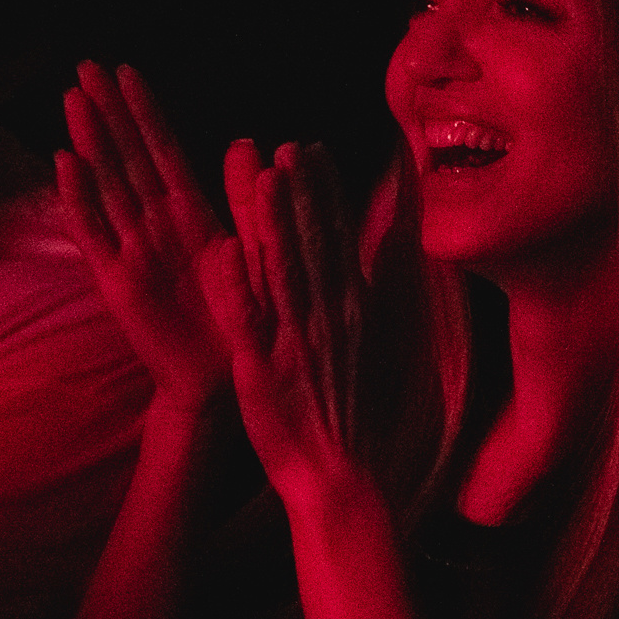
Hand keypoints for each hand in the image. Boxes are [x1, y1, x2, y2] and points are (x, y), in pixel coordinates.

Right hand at [57, 64, 238, 409]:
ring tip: (73, 99)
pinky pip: (94, 232)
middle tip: (84, 65)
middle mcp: (154, 225)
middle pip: (125, 157)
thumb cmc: (238, 319)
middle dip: (106, 112)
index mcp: (189, 215)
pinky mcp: (116, 280)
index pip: (162, 151)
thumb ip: (247, 202)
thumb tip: (247, 143)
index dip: (144, 112)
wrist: (220, 380)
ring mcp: (131, 249)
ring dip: (89, 142)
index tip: (126, 70)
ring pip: (106, 185)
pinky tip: (65, 162)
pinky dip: (79, 198)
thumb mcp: (252, 253)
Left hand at [204, 143, 364, 496]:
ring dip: (273, 223)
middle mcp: (325, 314)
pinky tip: (225, 250)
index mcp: (348, 304)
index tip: (311, 148)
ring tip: (264, 176)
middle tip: (287, 145)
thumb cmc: (350, 406)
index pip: (336, 234)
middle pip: (311, 241)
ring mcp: (294, 339)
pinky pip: (248, 321)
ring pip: (281, 270)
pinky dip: (237, 286)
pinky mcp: (264, 368)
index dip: (323, 190)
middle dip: (300, 191)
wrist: (338, 474)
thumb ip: (379, 279)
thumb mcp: (374, 336)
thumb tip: (393, 232)